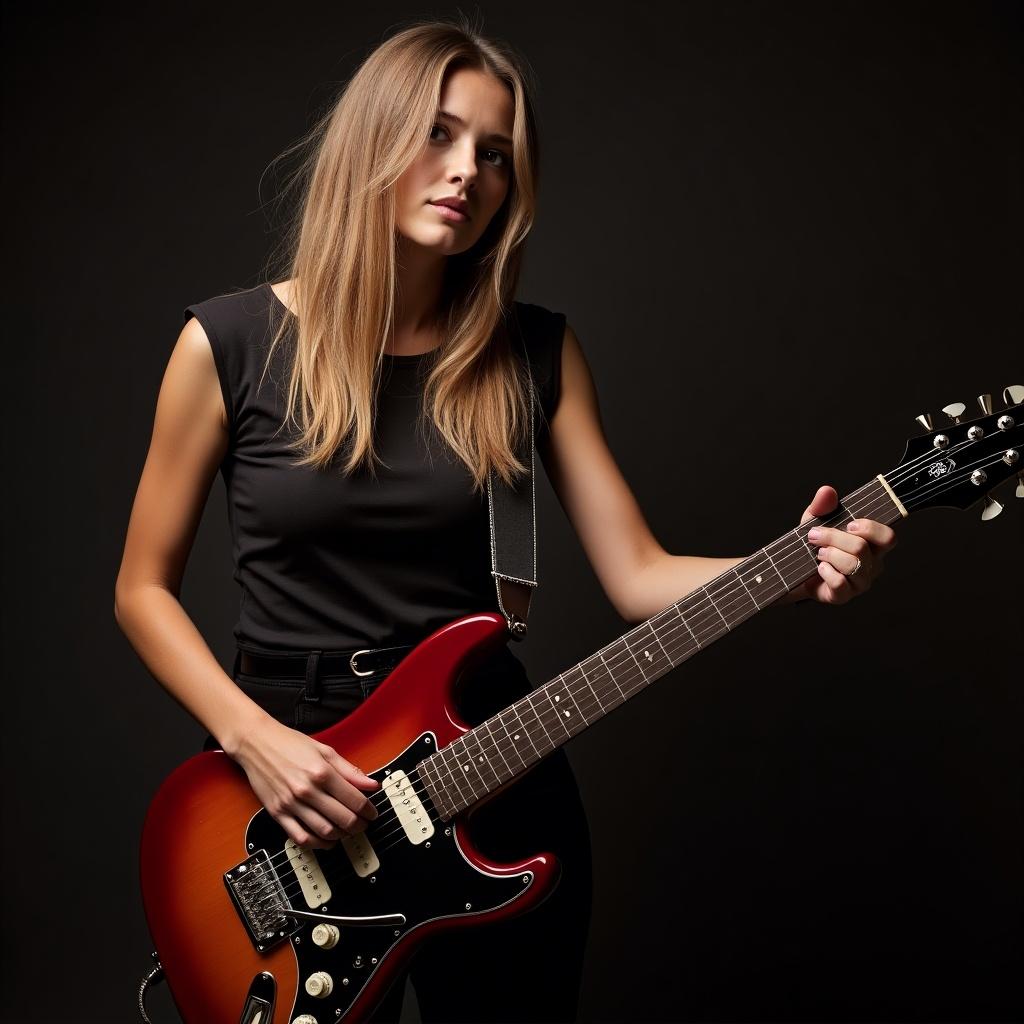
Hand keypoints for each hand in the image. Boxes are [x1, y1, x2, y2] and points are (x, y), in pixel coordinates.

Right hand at [230, 717, 378, 848]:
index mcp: (322, 772)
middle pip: (342, 818)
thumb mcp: (325, 750)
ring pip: (324, 831)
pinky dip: (317, 844)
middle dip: (358, 825)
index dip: (368, 810)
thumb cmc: (290, 743)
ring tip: (348, 832)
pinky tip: (326, 840)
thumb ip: (350, 770)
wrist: (256, 743)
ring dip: (341, 836)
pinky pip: (300, 837)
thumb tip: (372, 784)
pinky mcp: (278, 813)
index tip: (372, 813)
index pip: (354, 800)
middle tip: (364, 824)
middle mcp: (307, 790)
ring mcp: (291, 804)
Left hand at [797, 484, 896, 604]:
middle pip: (862, 548)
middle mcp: (872, 565)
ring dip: (829, 554)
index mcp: (872, 545)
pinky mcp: (844, 596)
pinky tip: (818, 568)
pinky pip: (840, 583)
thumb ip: (823, 506)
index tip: (848, 524)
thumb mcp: (815, 520)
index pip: (888, 537)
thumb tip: (827, 491)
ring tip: (817, 553)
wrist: (794, 570)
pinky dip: (825, 572)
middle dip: (833, 537)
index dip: (870, 529)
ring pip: (852, 564)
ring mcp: (860, 582)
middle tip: (814, 535)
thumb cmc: (813, 544)